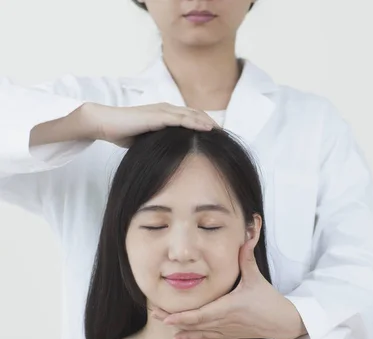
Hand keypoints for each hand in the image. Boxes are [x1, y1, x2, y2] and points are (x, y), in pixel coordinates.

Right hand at [82, 102, 216, 147]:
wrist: (106, 123)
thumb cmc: (123, 132)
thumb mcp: (146, 139)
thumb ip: (158, 143)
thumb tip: (169, 157)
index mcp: (165, 114)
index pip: (190, 118)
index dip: (205, 125)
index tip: (218, 136)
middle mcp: (166, 109)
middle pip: (196, 115)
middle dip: (212, 124)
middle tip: (227, 135)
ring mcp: (163, 111)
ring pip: (192, 115)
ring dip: (209, 123)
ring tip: (223, 132)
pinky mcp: (158, 115)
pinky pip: (182, 118)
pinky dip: (197, 123)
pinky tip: (209, 129)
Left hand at [152, 242, 306, 338]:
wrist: (283, 322)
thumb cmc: (269, 300)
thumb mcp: (256, 278)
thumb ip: (246, 257)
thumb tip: (246, 235)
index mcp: (229, 307)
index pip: (201, 314)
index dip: (183, 316)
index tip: (167, 316)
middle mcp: (224, 321)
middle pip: (194, 323)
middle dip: (173, 318)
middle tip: (154, 313)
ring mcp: (225, 329)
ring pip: (198, 330)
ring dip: (179, 326)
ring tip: (160, 320)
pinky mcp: (228, 333)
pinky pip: (206, 336)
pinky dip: (191, 337)